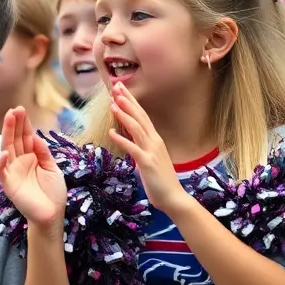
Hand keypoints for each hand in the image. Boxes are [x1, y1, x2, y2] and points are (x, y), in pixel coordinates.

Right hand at [0, 107, 66, 232]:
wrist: (52, 215)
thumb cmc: (53, 193)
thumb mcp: (52, 168)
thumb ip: (43, 153)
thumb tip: (35, 137)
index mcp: (31, 157)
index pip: (25, 137)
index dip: (24, 124)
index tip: (21, 110)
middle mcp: (20, 162)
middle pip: (15, 139)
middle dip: (15, 124)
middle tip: (15, 109)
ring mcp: (13, 172)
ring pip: (7, 149)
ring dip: (7, 134)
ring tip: (9, 119)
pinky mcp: (9, 184)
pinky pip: (2, 172)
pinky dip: (1, 163)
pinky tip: (5, 153)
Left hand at [106, 83, 190, 213]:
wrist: (173, 197)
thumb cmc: (160, 180)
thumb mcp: (149, 158)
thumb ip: (140, 147)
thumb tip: (129, 140)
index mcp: (155, 139)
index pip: (142, 115)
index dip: (132, 101)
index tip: (121, 89)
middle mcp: (154, 141)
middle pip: (140, 117)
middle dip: (127, 101)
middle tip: (116, 87)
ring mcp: (151, 151)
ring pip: (137, 128)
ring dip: (124, 115)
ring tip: (113, 104)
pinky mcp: (147, 163)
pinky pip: (132, 148)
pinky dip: (121, 139)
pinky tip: (111, 132)